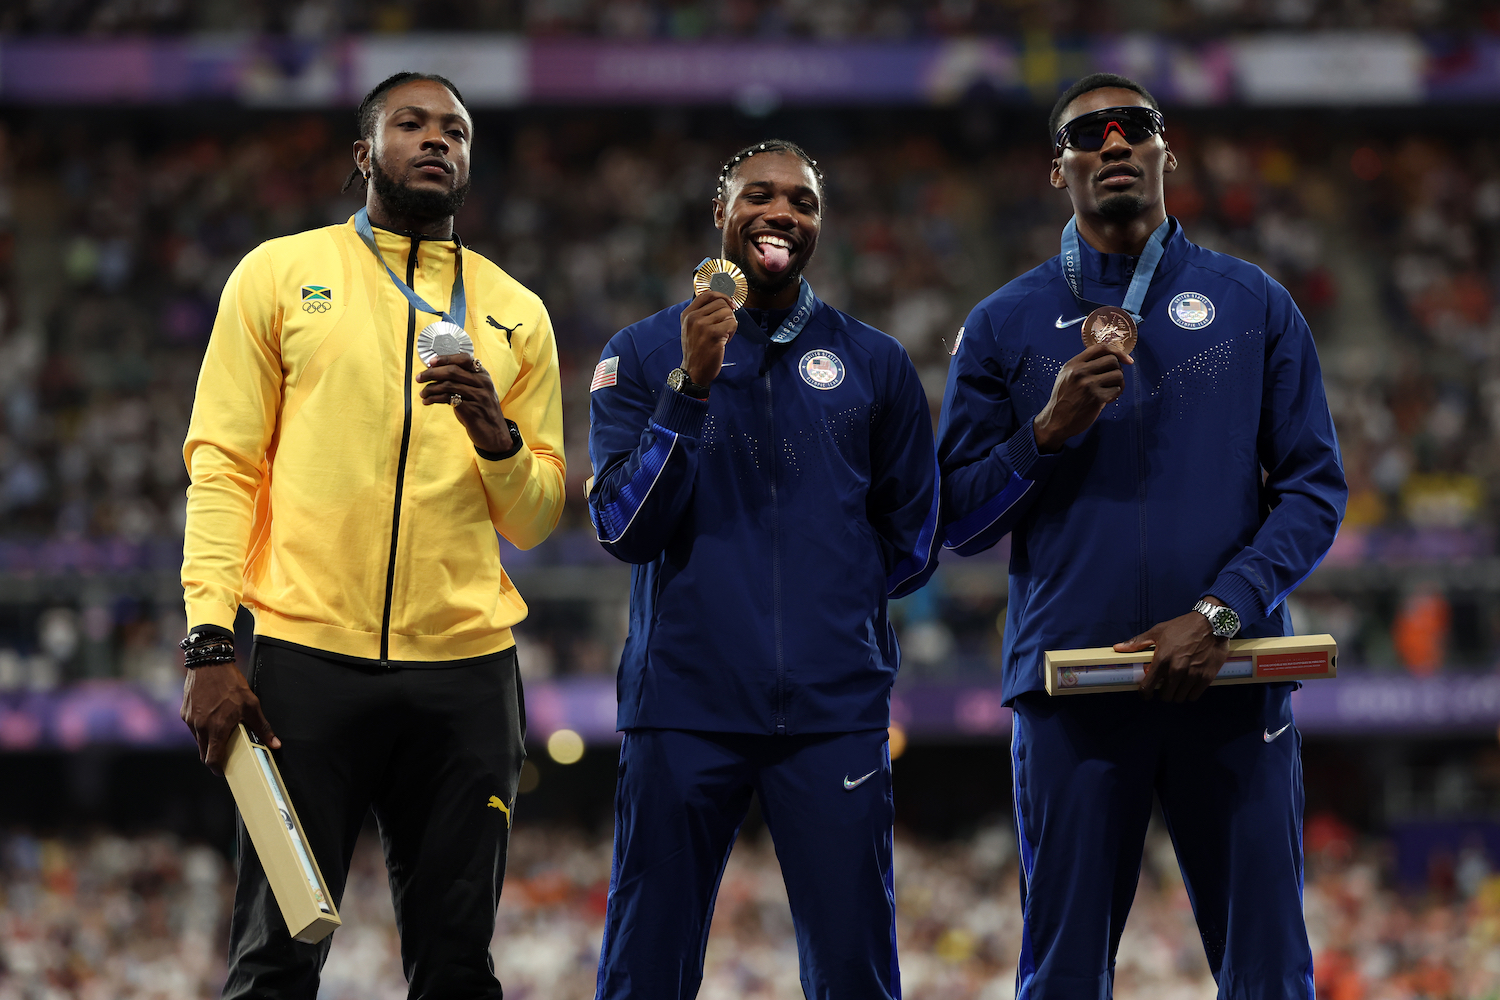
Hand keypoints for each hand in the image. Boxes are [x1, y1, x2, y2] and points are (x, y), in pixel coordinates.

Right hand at [180, 662, 278, 775]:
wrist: (209, 663)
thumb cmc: (231, 684)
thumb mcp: (252, 704)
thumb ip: (262, 727)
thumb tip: (275, 744)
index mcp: (216, 729)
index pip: (212, 759)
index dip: (217, 769)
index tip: (223, 772)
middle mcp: (199, 728)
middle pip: (203, 752)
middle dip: (213, 756)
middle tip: (224, 755)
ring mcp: (190, 720)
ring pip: (198, 739)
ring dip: (208, 741)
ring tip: (221, 733)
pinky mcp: (184, 711)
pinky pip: (193, 726)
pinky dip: (202, 728)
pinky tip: (212, 717)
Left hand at [416, 353, 512, 453]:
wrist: (495, 434)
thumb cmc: (483, 411)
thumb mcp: (478, 392)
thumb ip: (464, 381)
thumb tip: (438, 373)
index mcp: (484, 376)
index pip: (464, 359)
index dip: (446, 358)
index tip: (431, 362)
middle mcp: (482, 384)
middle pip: (453, 371)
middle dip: (432, 373)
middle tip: (419, 378)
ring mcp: (478, 397)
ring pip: (448, 385)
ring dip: (430, 388)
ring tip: (422, 393)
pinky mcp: (472, 410)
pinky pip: (447, 399)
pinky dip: (434, 399)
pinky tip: (428, 401)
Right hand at [680, 290, 737, 385]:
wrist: (693, 371)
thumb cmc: (696, 351)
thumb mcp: (692, 329)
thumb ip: (702, 314)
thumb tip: (723, 301)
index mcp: (687, 314)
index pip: (707, 294)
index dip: (722, 296)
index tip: (730, 303)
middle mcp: (692, 317)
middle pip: (721, 303)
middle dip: (727, 314)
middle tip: (724, 328)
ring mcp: (702, 325)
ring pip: (728, 312)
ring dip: (730, 324)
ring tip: (723, 335)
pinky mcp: (713, 334)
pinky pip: (732, 323)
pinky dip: (733, 332)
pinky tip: (725, 341)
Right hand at [1033, 342, 1132, 452]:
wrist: (1056, 420)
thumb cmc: (1064, 399)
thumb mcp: (1067, 376)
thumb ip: (1084, 366)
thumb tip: (1111, 359)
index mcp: (1073, 364)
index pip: (1100, 348)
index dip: (1117, 352)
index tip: (1126, 359)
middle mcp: (1080, 371)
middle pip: (1112, 360)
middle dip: (1117, 370)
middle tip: (1112, 380)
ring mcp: (1089, 384)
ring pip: (1118, 375)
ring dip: (1118, 383)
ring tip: (1109, 391)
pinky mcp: (1096, 398)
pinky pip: (1116, 390)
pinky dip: (1115, 395)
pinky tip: (1106, 400)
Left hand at [1114, 606, 1228, 702]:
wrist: (1212, 623)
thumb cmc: (1183, 627)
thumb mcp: (1158, 631)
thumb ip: (1138, 642)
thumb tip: (1118, 648)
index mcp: (1162, 660)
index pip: (1148, 686)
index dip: (1145, 693)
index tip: (1146, 694)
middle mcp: (1176, 670)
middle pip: (1165, 696)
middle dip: (1163, 693)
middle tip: (1166, 685)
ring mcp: (1192, 675)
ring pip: (1180, 698)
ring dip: (1177, 694)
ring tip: (1178, 685)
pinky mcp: (1206, 677)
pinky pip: (1194, 696)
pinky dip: (1190, 693)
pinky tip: (1190, 685)